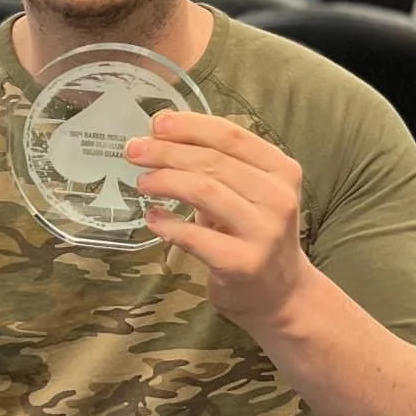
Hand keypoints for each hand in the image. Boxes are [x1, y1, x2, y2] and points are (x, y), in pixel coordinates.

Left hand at [126, 111, 311, 333]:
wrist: (281, 293)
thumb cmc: (255, 233)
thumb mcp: (249, 192)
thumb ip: (219, 164)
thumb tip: (164, 133)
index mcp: (281, 170)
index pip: (232, 136)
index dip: (190, 126)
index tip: (157, 122)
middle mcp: (277, 197)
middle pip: (213, 161)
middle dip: (167, 152)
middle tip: (134, 151)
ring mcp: (263, 232)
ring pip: (204, 191)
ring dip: (165, 181)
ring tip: (142, 182)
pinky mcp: (243, 263)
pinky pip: (195, 236)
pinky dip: (167, 224)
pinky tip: (152, 218)